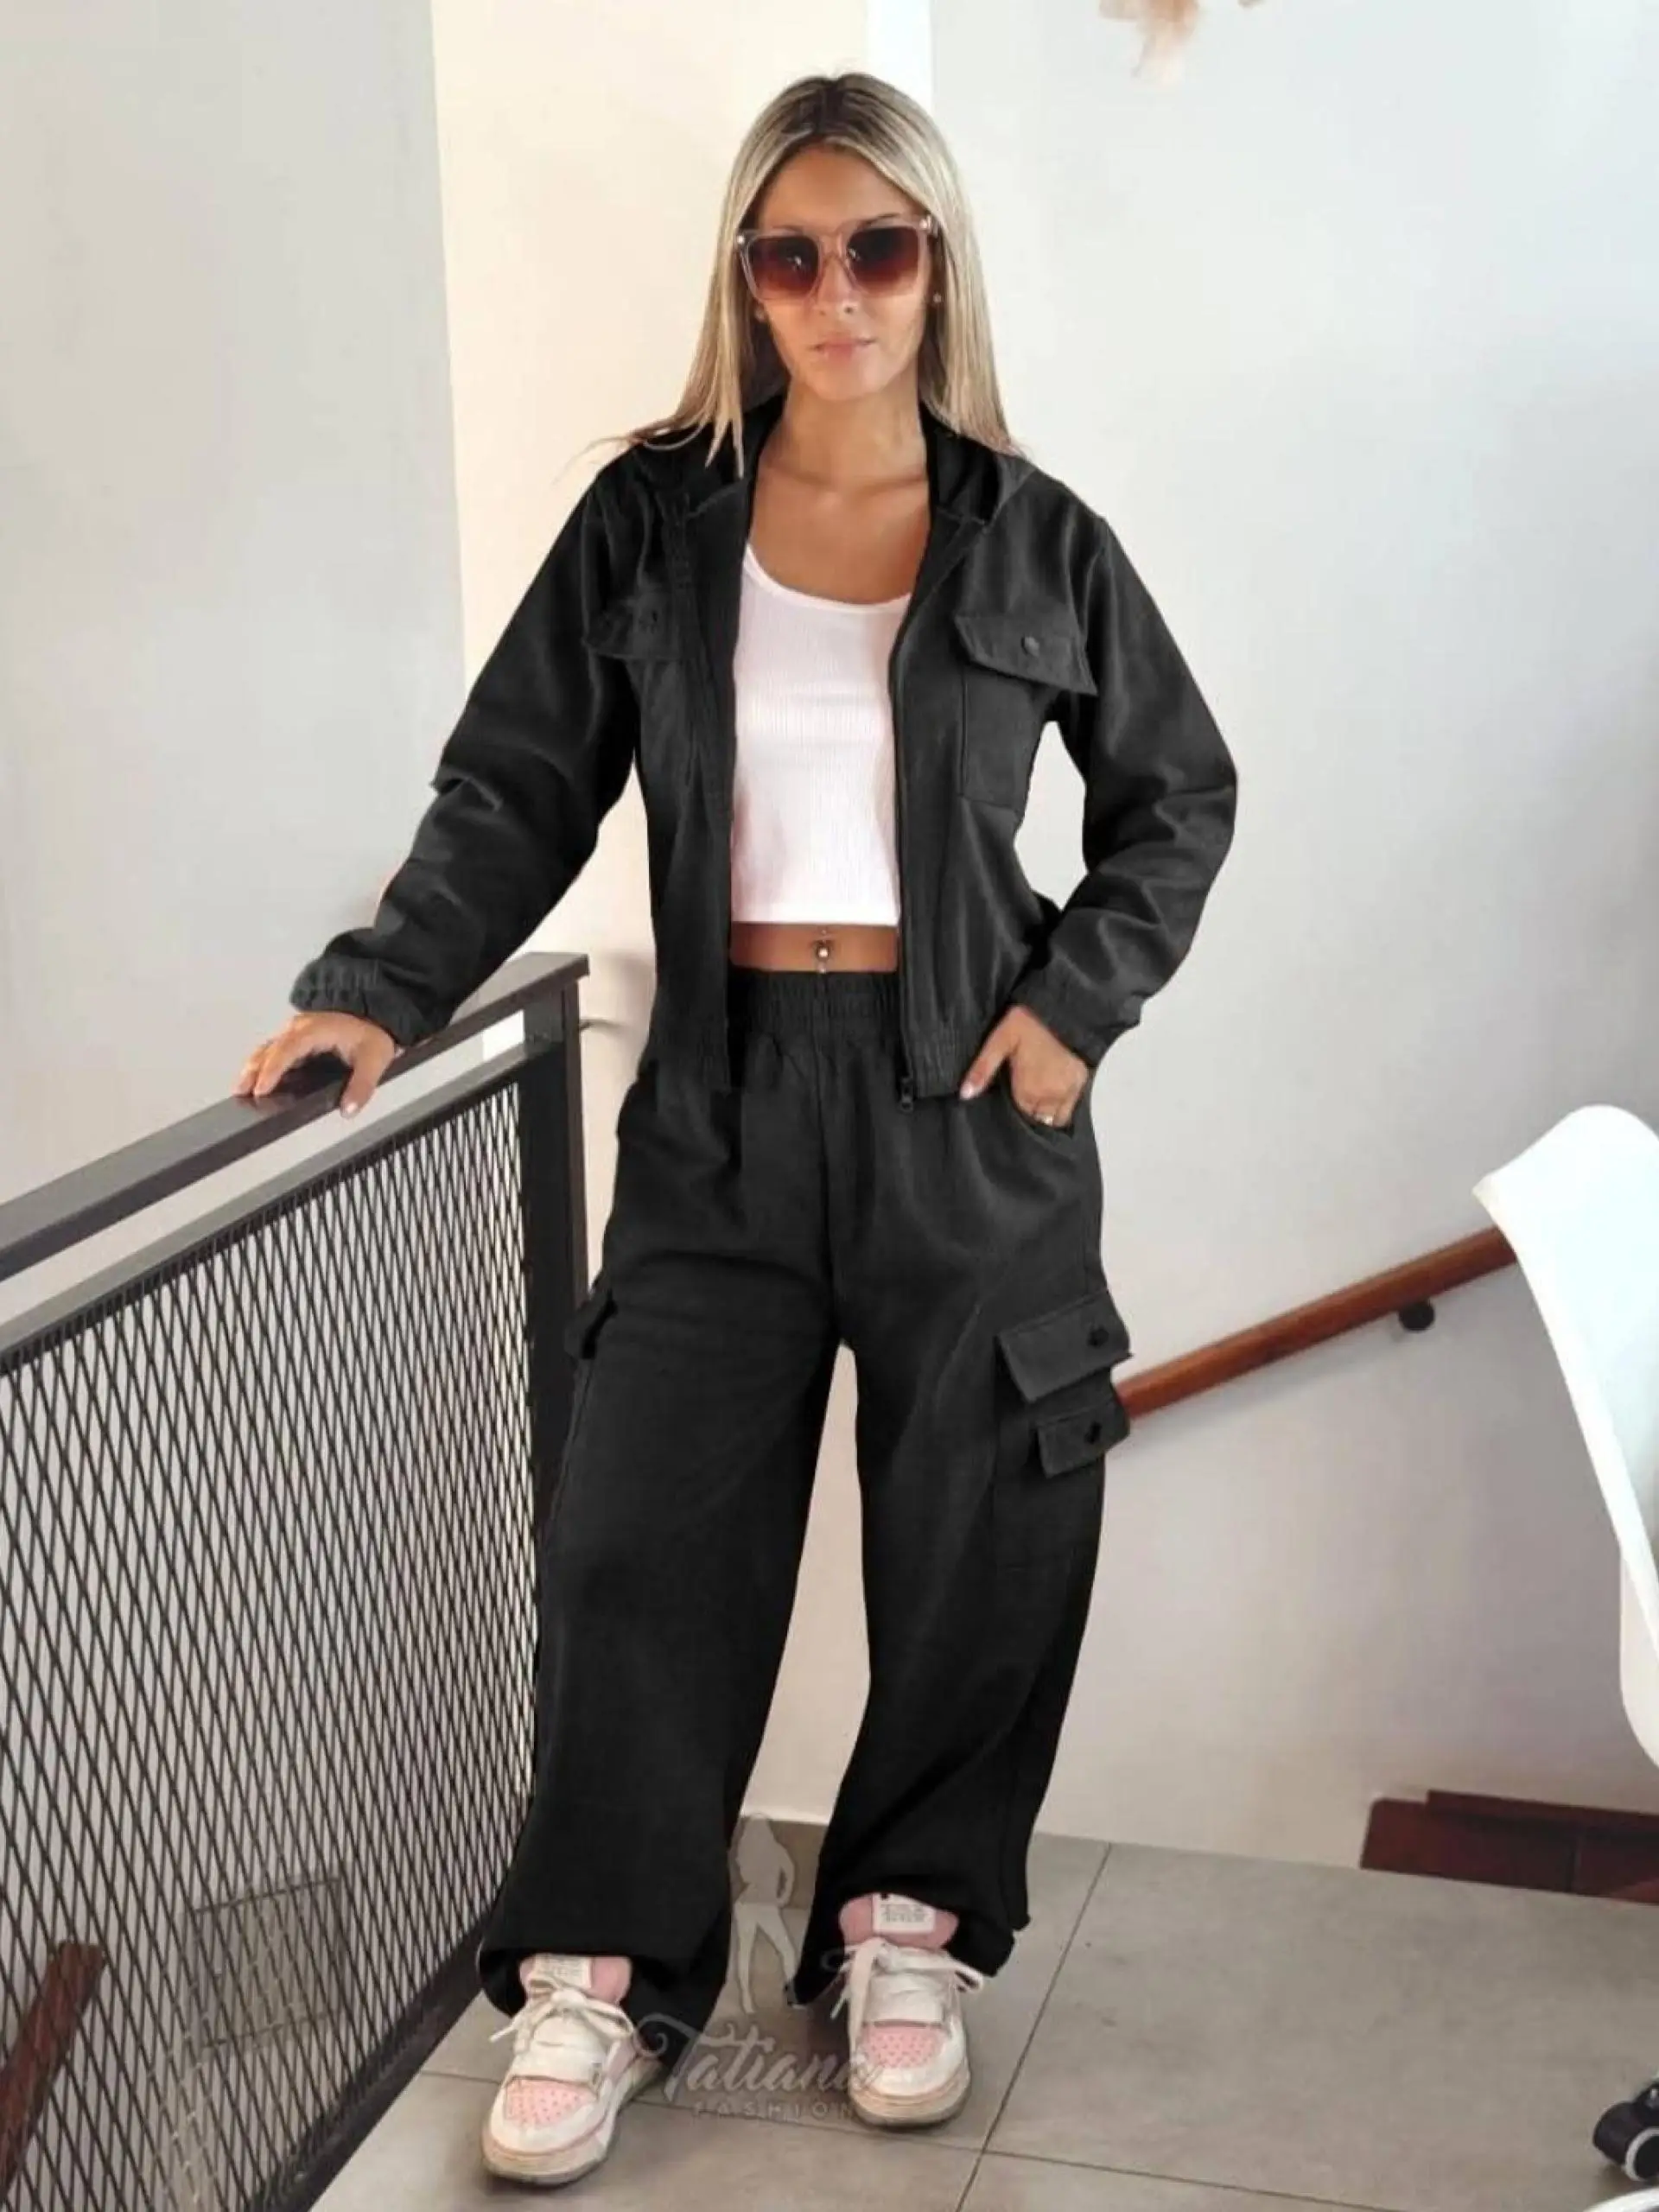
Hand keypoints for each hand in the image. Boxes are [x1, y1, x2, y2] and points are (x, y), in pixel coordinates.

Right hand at [232, 1010, 397, 1117]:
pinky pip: (272, 1050)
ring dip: (252, 1068)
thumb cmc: (371, 1033)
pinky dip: (260, 1065)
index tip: (261, 1089)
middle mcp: (300, 1028)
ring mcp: (294, 1032)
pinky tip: (255, 1081)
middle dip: (253, 1071)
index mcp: (316, 1030)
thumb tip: (348, 1109)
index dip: (272, 1070)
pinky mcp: (293, 1039)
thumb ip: (361, 1086)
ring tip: (241, 1090)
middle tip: (241, 1093)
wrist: (374, 1014)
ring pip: (266, 1049)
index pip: (288, 1049)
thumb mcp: (374, 1061)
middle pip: (269, 1049)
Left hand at [958, 1006, 1088, 1128]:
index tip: (1009, 1100)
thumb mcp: (999, 1041)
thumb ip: (982, 1070)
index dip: (1012, 1112)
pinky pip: (1069, 1110)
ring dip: (1044, 1113)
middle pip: (1036, 1119)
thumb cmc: (1029, 1022)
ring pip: (1053, 1119)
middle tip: (1020, 1098)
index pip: (1018, 1117)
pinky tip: (1052, 1097)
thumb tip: (965, 1095)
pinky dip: (1060, 1109)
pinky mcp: (1081, 1084)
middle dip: (1027, 1113)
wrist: (1064, 1008)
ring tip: (1035, 1099)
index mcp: (1027, 1091)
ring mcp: (1067, 1093)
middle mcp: (1049, 1097)